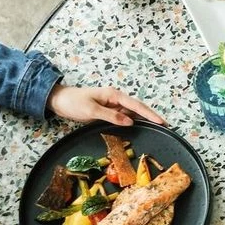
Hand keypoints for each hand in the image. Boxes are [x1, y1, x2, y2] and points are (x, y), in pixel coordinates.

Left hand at [47, 85, 165, 125]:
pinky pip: (124, 117)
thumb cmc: (73, 102)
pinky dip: (133, 122)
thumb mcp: (92, 110)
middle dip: (152, 116)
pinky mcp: (109, 112)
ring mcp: (113, 105)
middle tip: (166, 126)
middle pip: (138, 109)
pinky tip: (139, 129)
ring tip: (157, 129)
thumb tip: (130, 122)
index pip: (136, 106)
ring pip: (132, 114)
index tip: (162, 122)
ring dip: (144, 120)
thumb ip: (111, 116)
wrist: (59, 101)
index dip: (150, 114)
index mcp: (114, 95)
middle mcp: (116, 99)